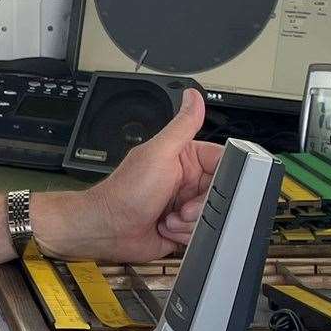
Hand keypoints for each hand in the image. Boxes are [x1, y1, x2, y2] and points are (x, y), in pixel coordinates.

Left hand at [38, 89, 221, 262]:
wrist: (107, 229)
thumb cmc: (125, 192)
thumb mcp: (158, 153)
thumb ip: (182, 126)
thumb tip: (194, 96)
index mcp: (184, 159)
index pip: (222, 162)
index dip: (223, 177)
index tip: (211, 186)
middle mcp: (186, 181)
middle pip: (220, 194)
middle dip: (202, 205)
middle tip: (183, 206)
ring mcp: (184, 205)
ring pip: (212, 216)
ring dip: (191, 222)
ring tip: (168, 216)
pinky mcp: (183, 228)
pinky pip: (202, 234)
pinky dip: (186, 235)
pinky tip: (166, 228)